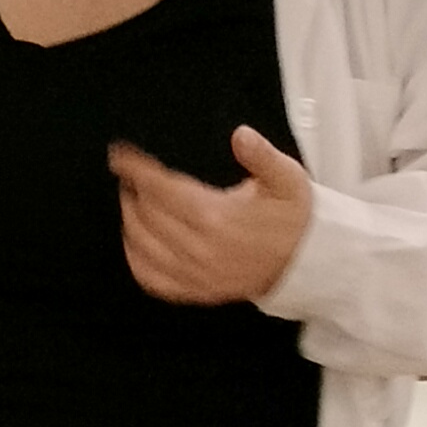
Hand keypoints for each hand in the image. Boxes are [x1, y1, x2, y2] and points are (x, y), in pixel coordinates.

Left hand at [108, 126, 313, 307]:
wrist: (306, 262)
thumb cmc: (293, 218)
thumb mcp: (287, 179)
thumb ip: (262, 155)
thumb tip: (241, 135)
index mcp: (217, 217)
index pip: (161, 189)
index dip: (136, 170)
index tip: (121, 156)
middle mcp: (201, 249)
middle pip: (146, 215)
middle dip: (132, 191)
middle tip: (131, 175)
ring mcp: (196, 274)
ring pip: (141, 246)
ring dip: (129, 219)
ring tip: (131, 199)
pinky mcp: (195, 291)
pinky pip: (150, 278)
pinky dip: (135, 257)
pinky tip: (134, 239)